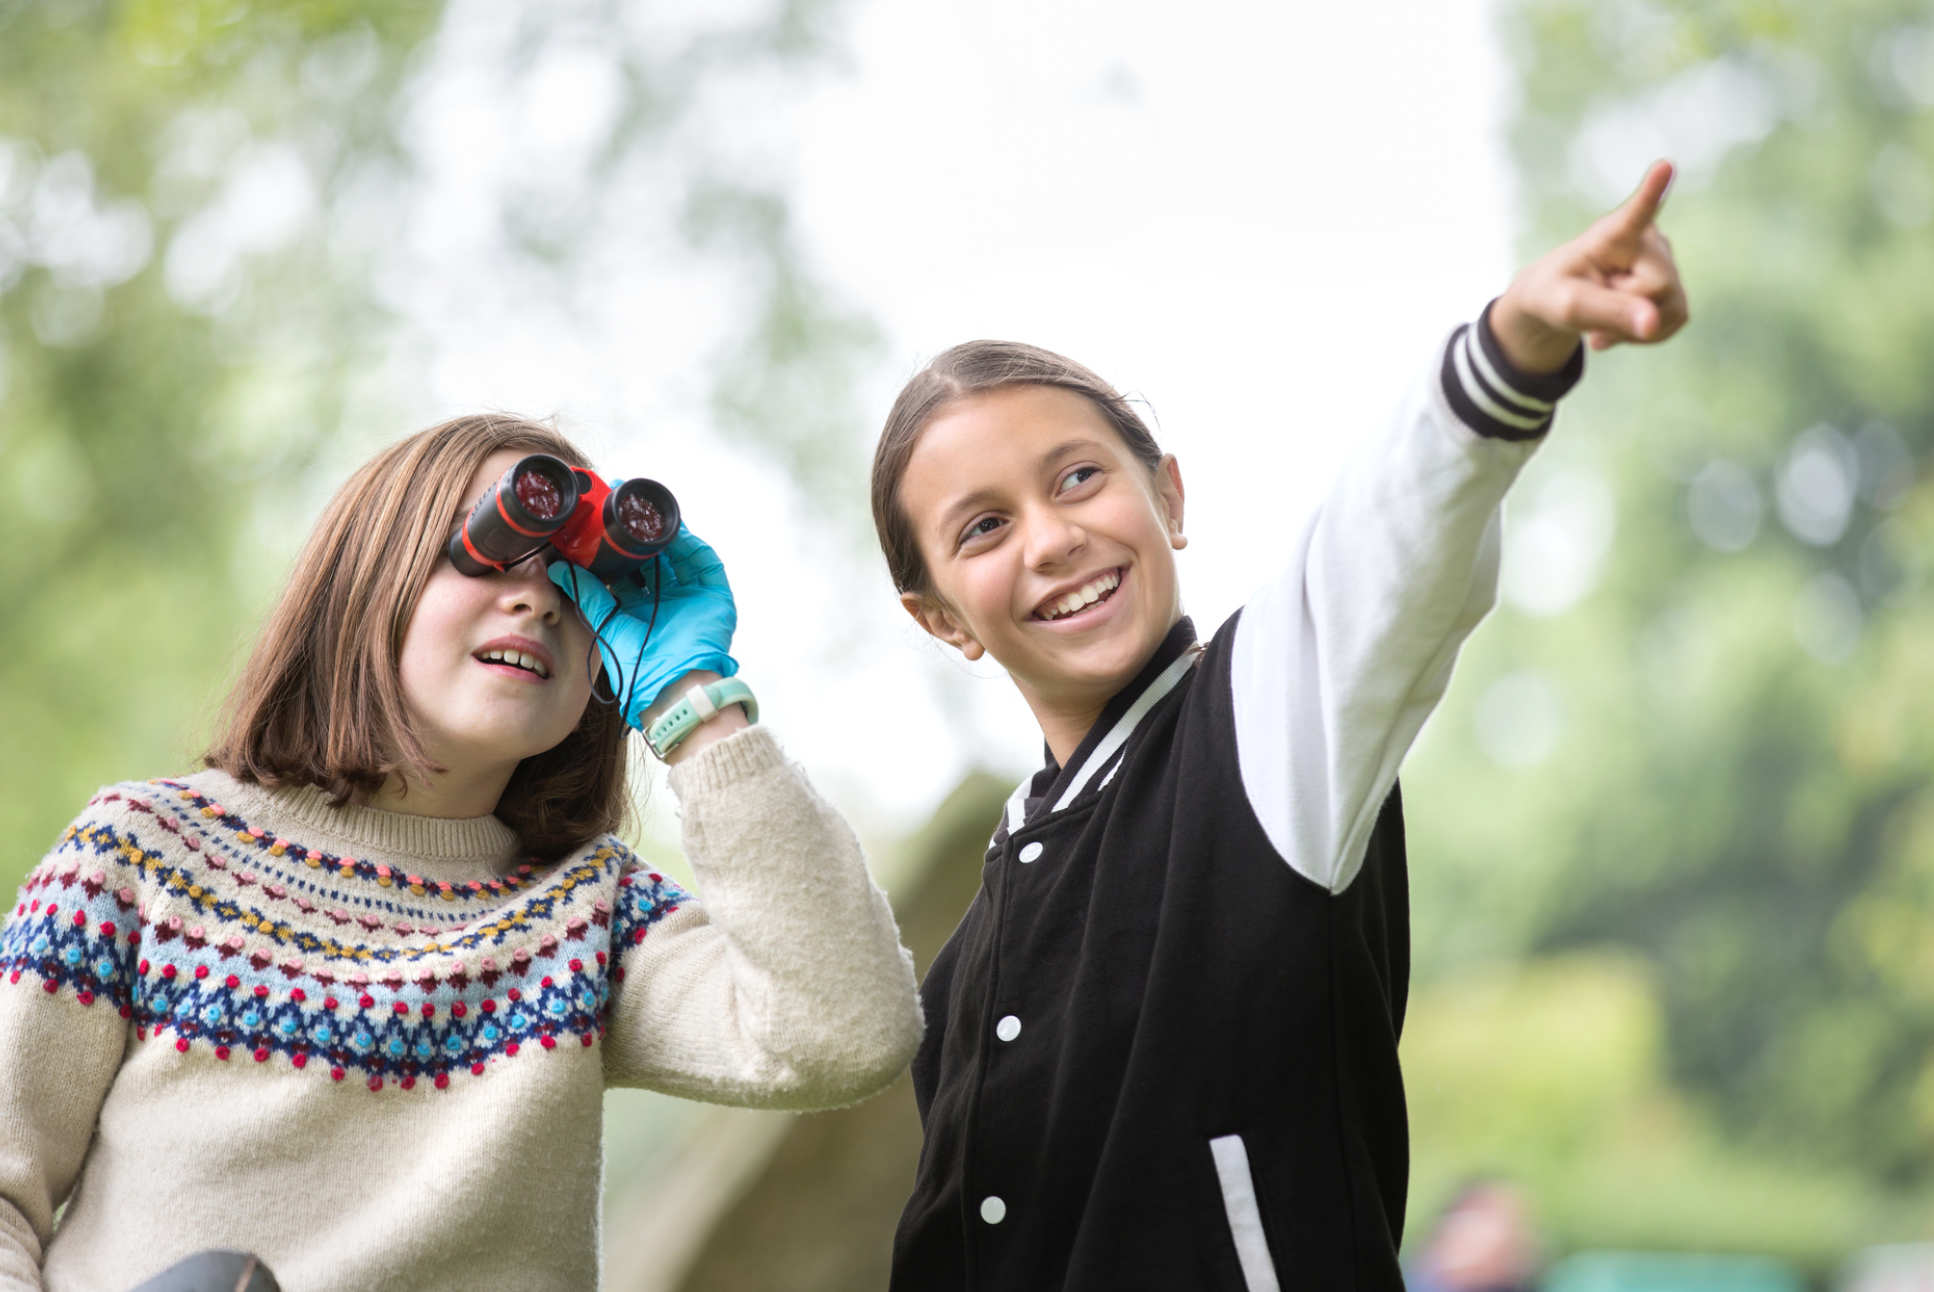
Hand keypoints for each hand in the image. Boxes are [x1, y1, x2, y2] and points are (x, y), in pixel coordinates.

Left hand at [548, 520, 737, 730]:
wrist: (673, 686)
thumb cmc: (640, 666)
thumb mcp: (608, 623)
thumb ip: (588, 595)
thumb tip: (559, 568)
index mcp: (641, 608)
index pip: (630, 569)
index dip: (618, 547)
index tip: (603, 522)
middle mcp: (667, 600)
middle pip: (656, 558)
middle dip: (642, 534)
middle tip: (625, 507)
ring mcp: (692, 597)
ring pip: (680, 556)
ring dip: (666, 534)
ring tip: (648, 513)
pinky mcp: (715, 597)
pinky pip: (705, 563)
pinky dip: (692, 545)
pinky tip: (676, 529)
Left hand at [1491, 159, 1689, 371]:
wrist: (1560, 302)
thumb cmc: (1555, 294)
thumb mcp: (1566, 307)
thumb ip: (1608, 312)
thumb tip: (1653, 323)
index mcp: (1613, 232)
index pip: (1636, 211)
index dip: (1652, 192)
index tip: (1664, 165)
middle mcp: (1649, 238)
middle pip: (1657, 289)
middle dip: (1625, 310)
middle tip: (1596, 299)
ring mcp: (1667, 262)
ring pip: (1668, 310)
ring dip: (1633, 327)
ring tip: (1606, 310)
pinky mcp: (1676, 288)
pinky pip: (1671, 322)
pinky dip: (1643, 334)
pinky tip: (1623, 322)